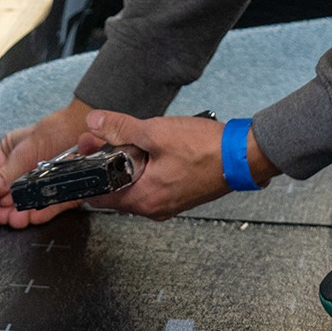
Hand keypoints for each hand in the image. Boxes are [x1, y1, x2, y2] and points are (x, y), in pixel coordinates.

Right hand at [0, 98, 92, 227]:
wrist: (87, 130)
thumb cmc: (54, 132)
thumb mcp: (24, 154)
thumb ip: (4, 174)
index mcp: (9, 154)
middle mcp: (23, 168)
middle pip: (12, 194)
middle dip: (8, 208)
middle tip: (5, 217)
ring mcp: (42, 180)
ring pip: (29, 201)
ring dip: (22, 214)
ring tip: (18, 220)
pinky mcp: (60, 188)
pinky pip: (49, 204)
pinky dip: (42, 212)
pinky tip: (34, 218)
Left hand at [79, 111, 280, 219]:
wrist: (244, 156)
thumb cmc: (207, 150)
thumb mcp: (156, 132)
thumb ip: (121, 128)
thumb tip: (96, 123)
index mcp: (143, 199)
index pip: (98, 196)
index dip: (88, 171)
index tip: (88, 150)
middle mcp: (154, 208)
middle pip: (116, 189)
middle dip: (109, 161)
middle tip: (108, 136)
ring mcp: (169, 203)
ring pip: (135, 184)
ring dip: (130, 162)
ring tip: (137, 137)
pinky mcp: (180, 195)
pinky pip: (154, 183)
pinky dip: (148, 166)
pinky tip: (156, 147)